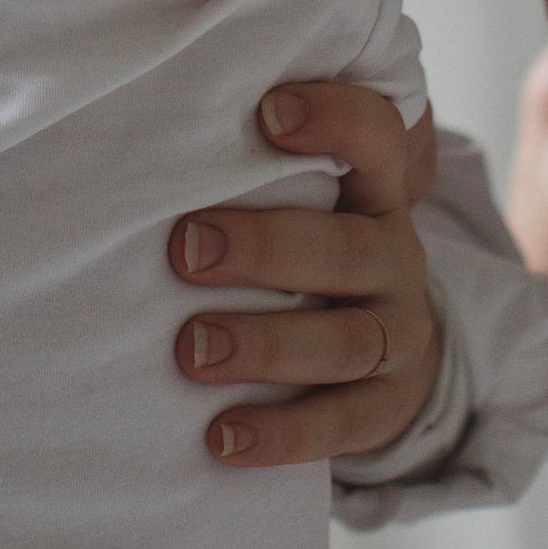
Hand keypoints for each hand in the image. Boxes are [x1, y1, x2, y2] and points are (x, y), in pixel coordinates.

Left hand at [172, 82, 438, 464]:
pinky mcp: (389, 405)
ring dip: (265, 345)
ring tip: (192, 350)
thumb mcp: (307, 200)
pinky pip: (343, 424)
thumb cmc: (309, 249)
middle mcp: (397, 258)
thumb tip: (147, 131)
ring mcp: (400, 334)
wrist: (382, 349)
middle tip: (185, 250)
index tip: (267, 112)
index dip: (334, 119)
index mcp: (376, 193)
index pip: (377, 139)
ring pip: (346, 341)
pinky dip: (283, 434)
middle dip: (264, 249)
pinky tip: (223, 436)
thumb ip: (255, 167)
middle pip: (346, 250)